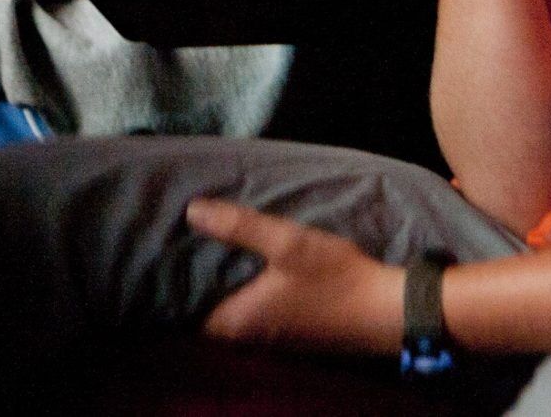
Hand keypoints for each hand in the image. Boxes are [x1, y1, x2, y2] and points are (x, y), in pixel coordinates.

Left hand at [187, 199, 401, 354]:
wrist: (387, 311)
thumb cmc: (335, 277)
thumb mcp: (287, 242)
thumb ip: (238, 226)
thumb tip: (191, 211)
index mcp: (236, 323)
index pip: (183, 312)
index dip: (171, 284)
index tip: (164, 252)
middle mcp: (246, 339)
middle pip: (205, 310)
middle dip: (195, 278)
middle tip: (184, 240)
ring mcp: (268, 338)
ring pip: (229, 309)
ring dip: (221, 283)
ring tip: (209, 244)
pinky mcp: (287, 332)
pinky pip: (251, 310)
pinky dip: (244, 289)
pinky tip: (247, 262)